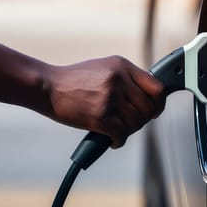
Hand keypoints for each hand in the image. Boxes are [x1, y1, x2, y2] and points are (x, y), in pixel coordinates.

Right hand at [45, 56, 164, 147]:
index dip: (158, 103)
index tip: (153, 111)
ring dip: (129, 131)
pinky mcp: (100, 116)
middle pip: (148, 108)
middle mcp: (118, 79)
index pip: (156, 87)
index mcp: (122, 66)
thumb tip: (147, 97)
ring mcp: (109, 97)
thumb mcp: (104, 68)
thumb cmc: (73, 80)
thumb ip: (125, 78)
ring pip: (136, 123)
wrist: (48, 87)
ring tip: (118, 130)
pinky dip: (119, 141)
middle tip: (130, 124)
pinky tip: (112, 140)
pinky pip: (122, 134)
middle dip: (142, 120)